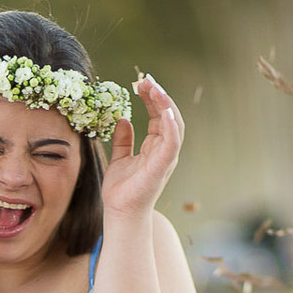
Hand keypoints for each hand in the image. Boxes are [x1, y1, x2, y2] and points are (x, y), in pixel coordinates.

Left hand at [100, 74, 184, 217]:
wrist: (119, 212)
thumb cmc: (122, 190)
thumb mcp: (119, 158)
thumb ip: (123, 140)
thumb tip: (123, 119)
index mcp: (155, 147)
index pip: (159, 116)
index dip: (152, 98)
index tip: (141, 83)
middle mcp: (164, 150)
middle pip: (168, 116)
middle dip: (159, 96)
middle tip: (146, 79)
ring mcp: (165, 158)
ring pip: (173, 125)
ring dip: (166, 105)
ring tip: (155, 88)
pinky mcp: (162, 166)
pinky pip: (171, 142)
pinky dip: (170, 126)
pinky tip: (163, 111)